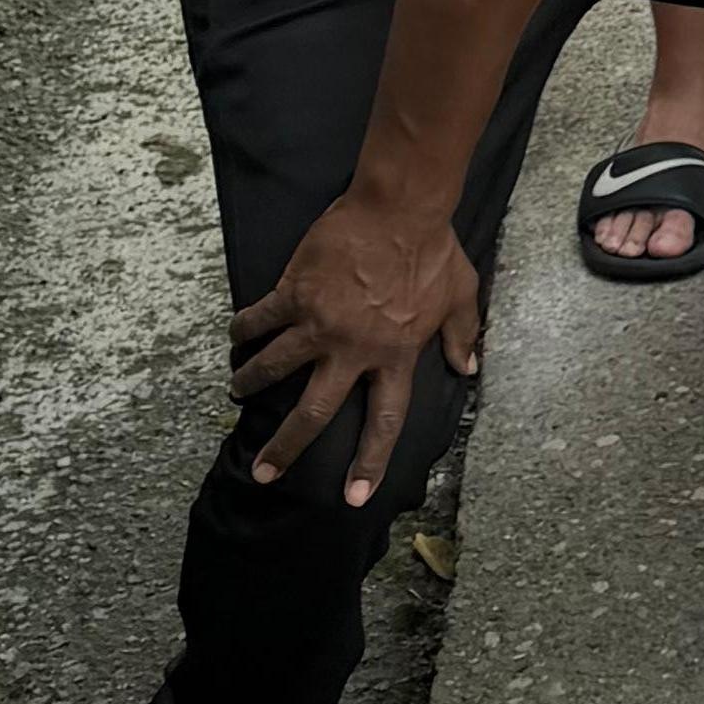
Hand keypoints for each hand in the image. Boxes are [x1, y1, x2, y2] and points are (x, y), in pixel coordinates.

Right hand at [233, 192, 479, 499]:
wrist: (399, 207)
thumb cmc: (433, 249)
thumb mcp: (460, 295)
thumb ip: (461, 335)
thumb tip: (467, 367)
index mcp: (395, 356)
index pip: (384, 421)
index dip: (369, 461)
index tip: (353, 497)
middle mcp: (353, 350)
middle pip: (314, 413)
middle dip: (285, 448)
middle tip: (263, 472)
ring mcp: (319, 323)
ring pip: (274, 368)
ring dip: (251, 383)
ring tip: (238, 392)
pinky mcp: (294, 293)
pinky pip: (260, 320)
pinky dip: (244, 330)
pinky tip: (235, 336)